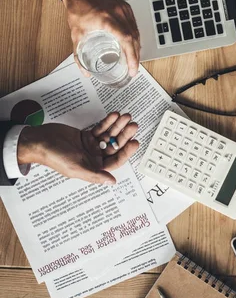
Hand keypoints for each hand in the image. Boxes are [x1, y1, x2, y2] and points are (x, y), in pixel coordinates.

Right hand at [17, 112, 138, 184]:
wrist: (40, 141)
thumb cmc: (55, 157)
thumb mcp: (76, 167)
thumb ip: (95, 174)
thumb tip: (112, 182)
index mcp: (94, 168)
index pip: (115, 161)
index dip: (126, 152)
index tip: (135, 142)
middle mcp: (94, 157)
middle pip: (115, 146)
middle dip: (124, 135)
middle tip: (132, 125)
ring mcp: (91, 146)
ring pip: (109, 135)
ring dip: (118, 126)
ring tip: (125, 117)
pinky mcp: (86, 135)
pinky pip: (101, 128)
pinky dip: (108, 122)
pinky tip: (114, 115)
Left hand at [62, 0, 140, 77]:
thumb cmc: (77, 9)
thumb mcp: (76, 34)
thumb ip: (79, 56)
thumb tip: (85, 72)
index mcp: (106, 19)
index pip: (126, 39)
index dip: (132, 56)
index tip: (132, 68)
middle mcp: (118, 13)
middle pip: (134, 38)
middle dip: (136, 56)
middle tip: (133, 68)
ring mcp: (123, 9)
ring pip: (136, 32)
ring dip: (137, 47)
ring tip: (134, 59)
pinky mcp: (125, 7)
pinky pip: (134, 24)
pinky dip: (135, 37)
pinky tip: (133, 45)